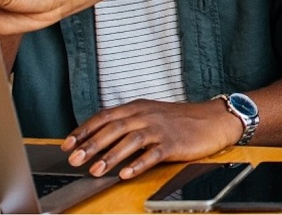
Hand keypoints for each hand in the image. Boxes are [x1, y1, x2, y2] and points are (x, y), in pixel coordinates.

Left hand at [62, 99, 244, 178]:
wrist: (214, 119)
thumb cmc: (181, 120)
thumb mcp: (151, 113)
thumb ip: (128, 122)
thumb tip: (99, 139)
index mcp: (138, 107)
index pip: (104, 116)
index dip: (84, 130)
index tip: (67, 144)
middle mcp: (146, 115)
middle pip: (113, 128)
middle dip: (91, 144)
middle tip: (74, 159)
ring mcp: (160, 129)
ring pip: (130, 141)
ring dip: (110, 156)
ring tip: (95, 170)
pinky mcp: (174, 143)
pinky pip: (153, 154)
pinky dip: (137, 164)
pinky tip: (126, 173)